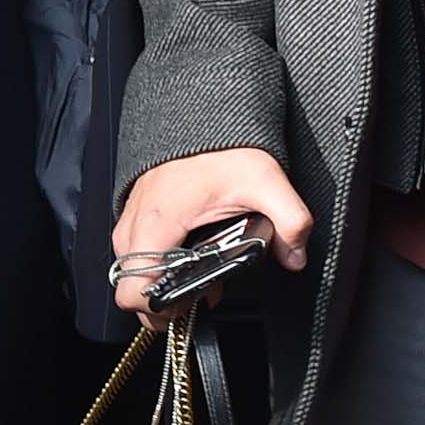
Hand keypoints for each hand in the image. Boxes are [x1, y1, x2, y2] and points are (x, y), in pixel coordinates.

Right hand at [110, 148, 312, 313]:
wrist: (201, 114)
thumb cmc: (221, 145)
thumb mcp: (265, 180)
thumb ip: (289, 222)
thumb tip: (295, 256)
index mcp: (158, 222)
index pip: (133, 291)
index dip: (159, 310)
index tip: (189, 305)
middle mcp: (134, 224)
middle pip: (130, 288)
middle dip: (163, 300)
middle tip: (200, 293)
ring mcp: (130, 219)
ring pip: (131, 272)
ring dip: (161, 282)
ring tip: (198, 275)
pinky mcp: (135, 214)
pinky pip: (135, 253)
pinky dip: (157, 263)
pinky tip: (189, 255)